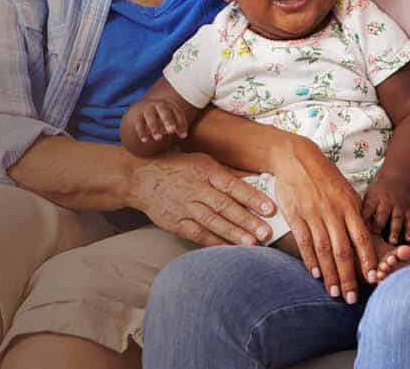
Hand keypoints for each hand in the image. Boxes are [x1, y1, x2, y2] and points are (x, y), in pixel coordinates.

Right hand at [128, 152, 275, 247]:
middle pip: (224, 206)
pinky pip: (197, 234)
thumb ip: (228, 172)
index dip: (252, 197)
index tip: (269, 208)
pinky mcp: (175, 222)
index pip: (232, 185)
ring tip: (251, 244)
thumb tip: (256, 179)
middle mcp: (195, 188)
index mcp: (205, 170)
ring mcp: (184, 206)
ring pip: (212, 222)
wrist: (140, 178)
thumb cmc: (177, 167)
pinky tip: (228, 248)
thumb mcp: (202, 161)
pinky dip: (213, 242)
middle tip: (265, 232)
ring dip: (233, 234)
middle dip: (246, 220)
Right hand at [132, 98, 190, 143]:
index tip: (183, 136)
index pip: (177, 112)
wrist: (143, 111)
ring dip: (154, 126)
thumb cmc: (163, 117)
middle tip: (171, 130)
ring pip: (150, 116)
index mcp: (170, 105)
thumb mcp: (172, 119)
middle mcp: (158, 105)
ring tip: (159, 138)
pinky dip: (141, 132)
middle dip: (168, 120)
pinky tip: (145, 140)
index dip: (181, 123)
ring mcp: (147, 110)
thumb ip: (178, 126)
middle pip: (163, 110)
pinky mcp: (137, 117)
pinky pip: (139, 124)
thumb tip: (184, 135)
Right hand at [271, 138, 380, 301]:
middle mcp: (333, 212)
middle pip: (343, 250)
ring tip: (334, 293)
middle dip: (348, 277)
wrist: (296, 158)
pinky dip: (310, 260)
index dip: (367, 259)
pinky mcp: (296, 215)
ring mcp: (314, 214)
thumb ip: (354, 213)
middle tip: (352, 298)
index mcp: (349, 205)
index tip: (372, 278)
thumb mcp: (345, 191)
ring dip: (330, 274)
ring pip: (324, 250)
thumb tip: (364, 237)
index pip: (361, 237)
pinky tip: (315, 274)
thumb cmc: (324, 176)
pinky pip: (304, 241)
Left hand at [361, 176, 409, 244]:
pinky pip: (409, 220)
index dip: (364, 219)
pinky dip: (409, 230)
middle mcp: (387, 202)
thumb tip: (348, 226)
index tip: (359, 231)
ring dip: (394, 230)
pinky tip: (408, 239)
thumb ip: (361, 210)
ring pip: (397, 218)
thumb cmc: (377, 193)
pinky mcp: (407, 210)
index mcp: (374, 198)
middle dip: (378, 226)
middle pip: (382, 214)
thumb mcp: (367, 196)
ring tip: (392, 242)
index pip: (368, 208)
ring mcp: (398, 206)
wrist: (396, 181)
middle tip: (374, 240)